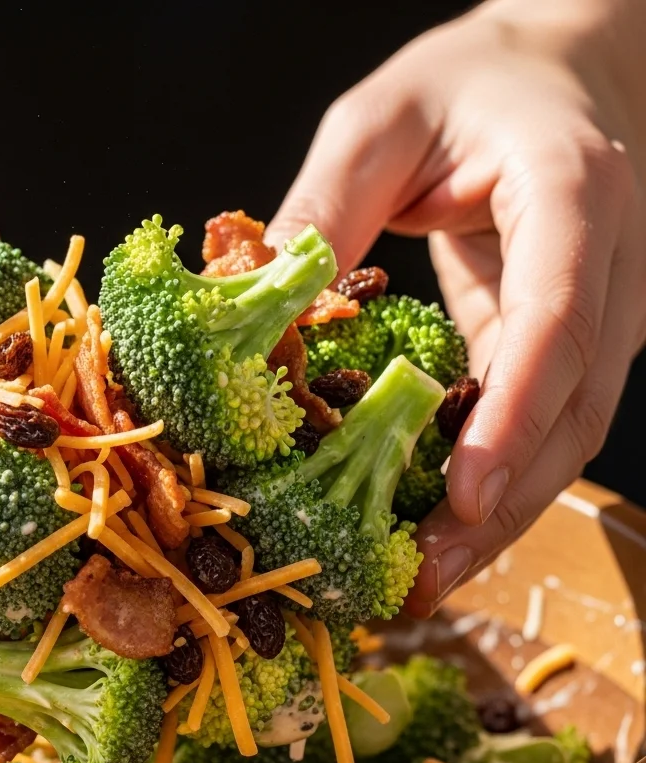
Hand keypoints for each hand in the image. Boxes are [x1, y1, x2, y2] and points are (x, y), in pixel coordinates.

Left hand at [267, 0, 645, 614]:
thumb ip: (322, 209)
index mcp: (572, 194)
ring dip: (497, 519)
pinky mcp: (565, 348)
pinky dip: (489, 488)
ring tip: (420, 583)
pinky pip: (538, 429)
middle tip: (421, 576)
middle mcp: (609, 267)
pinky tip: (431, 531)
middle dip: (500, 502)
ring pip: (566, 437)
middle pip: (574, 407)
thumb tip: (252, 310)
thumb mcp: (378, 123)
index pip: (557, 314)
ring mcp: (600, 316)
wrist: (555, 79)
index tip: (464, 492)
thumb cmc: (468, 87)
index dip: (514, 409)